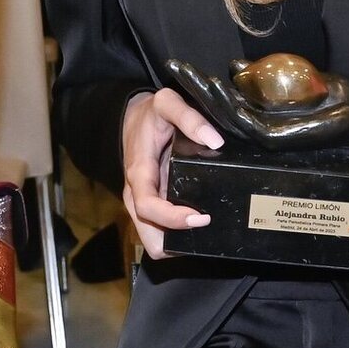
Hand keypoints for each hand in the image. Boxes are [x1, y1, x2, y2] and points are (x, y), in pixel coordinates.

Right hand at [119, 87, 222, 257]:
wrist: (133, 119)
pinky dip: (180, 235)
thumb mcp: (166, 103)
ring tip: (208, 228)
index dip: (172, 219)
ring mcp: (145, 204)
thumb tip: (215, 141)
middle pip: (150, 239)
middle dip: (176, 243)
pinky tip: (201, 223)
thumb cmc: (150, 114)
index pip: (147, 208)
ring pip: (157, 241)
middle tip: (207, 227)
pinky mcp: (155, 206)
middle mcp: (138, 195)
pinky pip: (164, 232)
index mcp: (139, 174)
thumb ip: (189, 117)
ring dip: (180, 242)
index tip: (201, 217)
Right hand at [168, 60, 348, 148]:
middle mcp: (257, 129)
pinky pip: (247, 121)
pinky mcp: (276, 138)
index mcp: (259, 116)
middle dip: (193, 87)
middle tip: (173, 66)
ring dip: (207, 95)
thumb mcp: (289, 77)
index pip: (222, 100)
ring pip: (226, 116)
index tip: (179, 65)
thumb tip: (233, 65)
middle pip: (216, 109)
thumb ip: (260, 74)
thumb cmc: (331, 96)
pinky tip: (218, 86)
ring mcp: (265, 136)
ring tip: (190, 76)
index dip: (199, 84)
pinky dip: (230, 104)